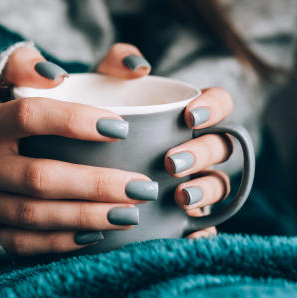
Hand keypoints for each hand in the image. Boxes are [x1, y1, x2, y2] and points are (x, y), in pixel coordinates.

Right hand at [0, 45, 158, 254]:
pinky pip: (24, 243)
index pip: (29, 116)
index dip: (74, 120)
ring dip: (87, 216)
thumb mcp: (13, 78)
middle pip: (39, 175)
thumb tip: (135, 65)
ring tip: (132, 214)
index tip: (121, 126)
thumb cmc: (0, 110)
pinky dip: (61, 242)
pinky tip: (98, 235)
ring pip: (35, 213)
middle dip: (95, 183)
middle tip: (143, 186)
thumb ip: (65, 64)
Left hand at [94, 44, 230, 239]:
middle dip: (202, 154)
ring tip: (180, 198)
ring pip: (218, 186)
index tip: (188, 117)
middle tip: (170, 162)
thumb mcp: (102, 86)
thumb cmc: (98, 118)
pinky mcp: (183, 216)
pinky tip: (188, 235)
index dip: (214, 108)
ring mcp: (195, 182)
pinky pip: (205, 227)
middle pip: (222, 148)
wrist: (73, 165)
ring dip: (205, 191)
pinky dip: (201, 232)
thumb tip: (139, 67)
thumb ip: (118, 62)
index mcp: (189, 115)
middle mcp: (198, 148)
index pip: (221, 104)